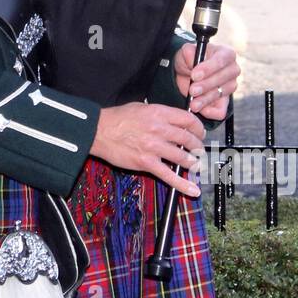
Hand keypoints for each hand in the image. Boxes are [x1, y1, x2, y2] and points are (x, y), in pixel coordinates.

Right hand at [89, 102, 205, 197]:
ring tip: (195, 165)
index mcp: (159, 113)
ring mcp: (153, 147)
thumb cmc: (117, 118)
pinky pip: (169, 176)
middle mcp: (159, 129)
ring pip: (182, 157)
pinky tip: (193, 190)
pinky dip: (183, 184)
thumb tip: (174, 121)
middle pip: (188, 139)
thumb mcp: (142, 107)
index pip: (188, 120)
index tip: (200, 133)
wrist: (98, 131)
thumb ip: (160, 115)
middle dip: (198, 147)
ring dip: (193, 163)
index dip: (198, 128)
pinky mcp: (146, 163)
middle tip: (199, 150)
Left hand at [173, 41, 239, 119]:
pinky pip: (221, 110)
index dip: (208, 69)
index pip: (221, 61)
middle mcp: (232, 69)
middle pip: (222, 79)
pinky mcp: (225, 101)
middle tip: (192, 90)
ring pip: (221, 95)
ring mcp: (231, 86)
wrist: (186, 74)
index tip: (194, 76)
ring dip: (205, 100)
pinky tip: (200, 110)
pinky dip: (210, 111)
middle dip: (205, 86)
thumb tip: (194, 59)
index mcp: (226, 54)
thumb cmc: (189, 59)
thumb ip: (189, 52)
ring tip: (193, 103)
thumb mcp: (186, 52)